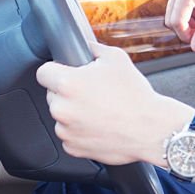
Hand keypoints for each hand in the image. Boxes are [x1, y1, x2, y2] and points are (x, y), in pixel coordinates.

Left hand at [37, 41, 193, 166]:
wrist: (151, 129)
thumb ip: (93, 48)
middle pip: (52, 94)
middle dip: (68, 92)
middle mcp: (62, 108)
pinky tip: (100, 125)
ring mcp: (65, 130)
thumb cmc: (136, 96)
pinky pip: (69, 134)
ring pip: (61, 116)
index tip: (65, 73)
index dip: (55, 70)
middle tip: (92, 92)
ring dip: (74, 112)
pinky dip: (80, 131)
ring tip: (99, 110)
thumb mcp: (117, 58)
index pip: (43, 72)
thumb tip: (84, 46)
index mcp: (68, 83)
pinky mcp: (72, 147)